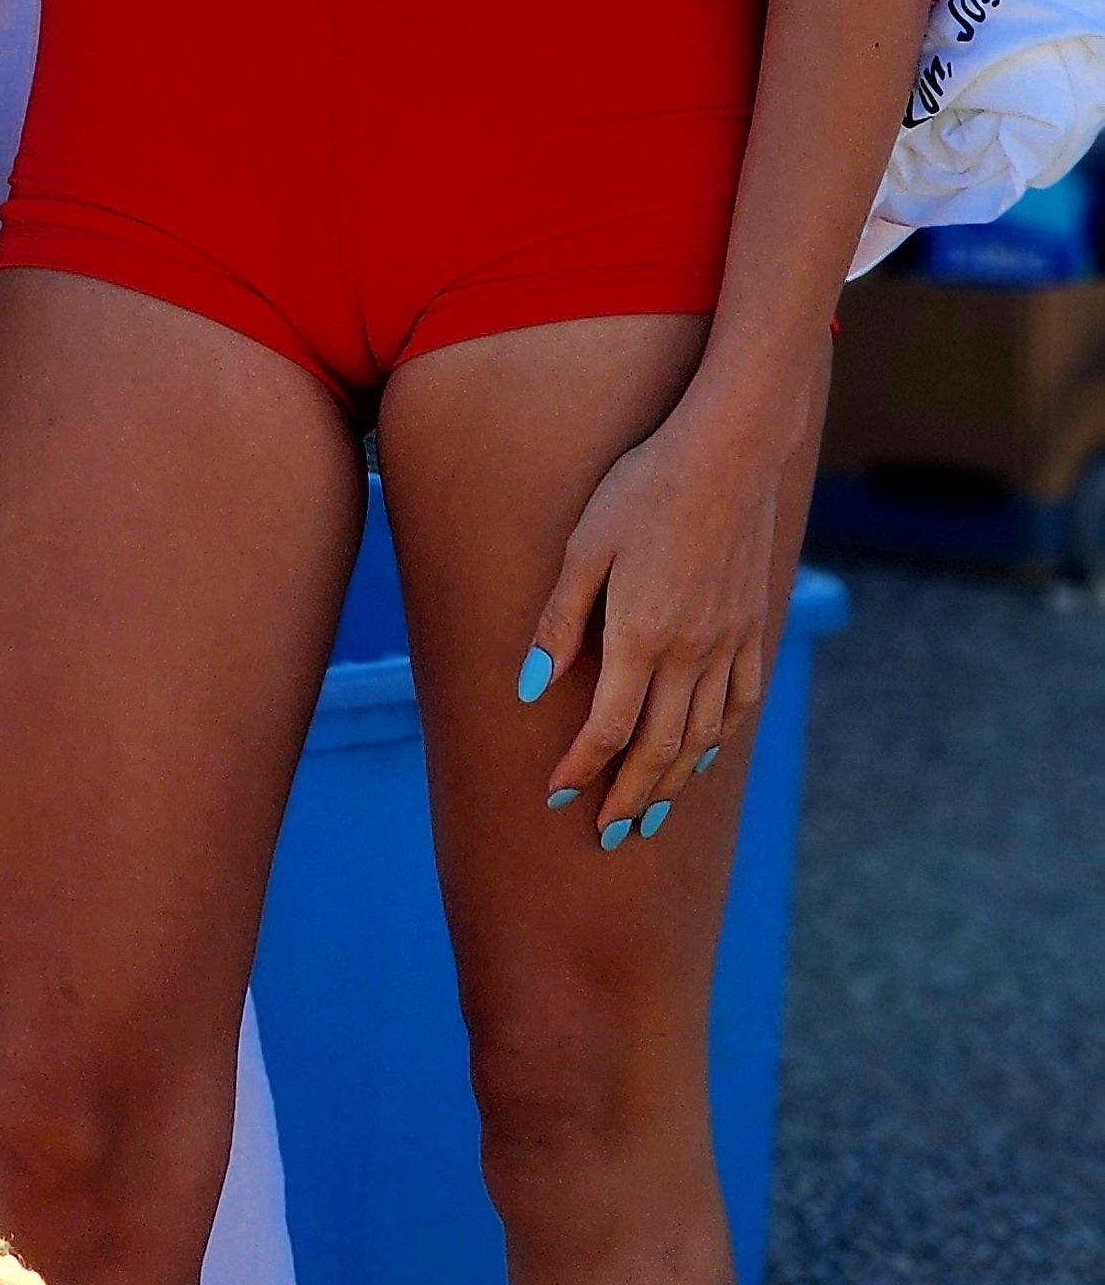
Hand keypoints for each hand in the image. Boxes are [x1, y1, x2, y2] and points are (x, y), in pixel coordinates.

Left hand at [522, 391, 784, 842]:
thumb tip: (530, 688)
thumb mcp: (587, 544)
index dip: (582, 768)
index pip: (609, 729)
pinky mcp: (754, 627)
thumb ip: (560, 620)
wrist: (733, 449)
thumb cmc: (646, 486)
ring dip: (674, 781)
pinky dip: (718, 741)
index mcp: (641, 636)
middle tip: (608, 834)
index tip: (557, 794)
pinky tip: (703, 753)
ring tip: (650, 812)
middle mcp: (690, 653)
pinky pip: (739, 703)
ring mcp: (729, 643)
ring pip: (703, 736)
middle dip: (629, 796)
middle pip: (659, 749)